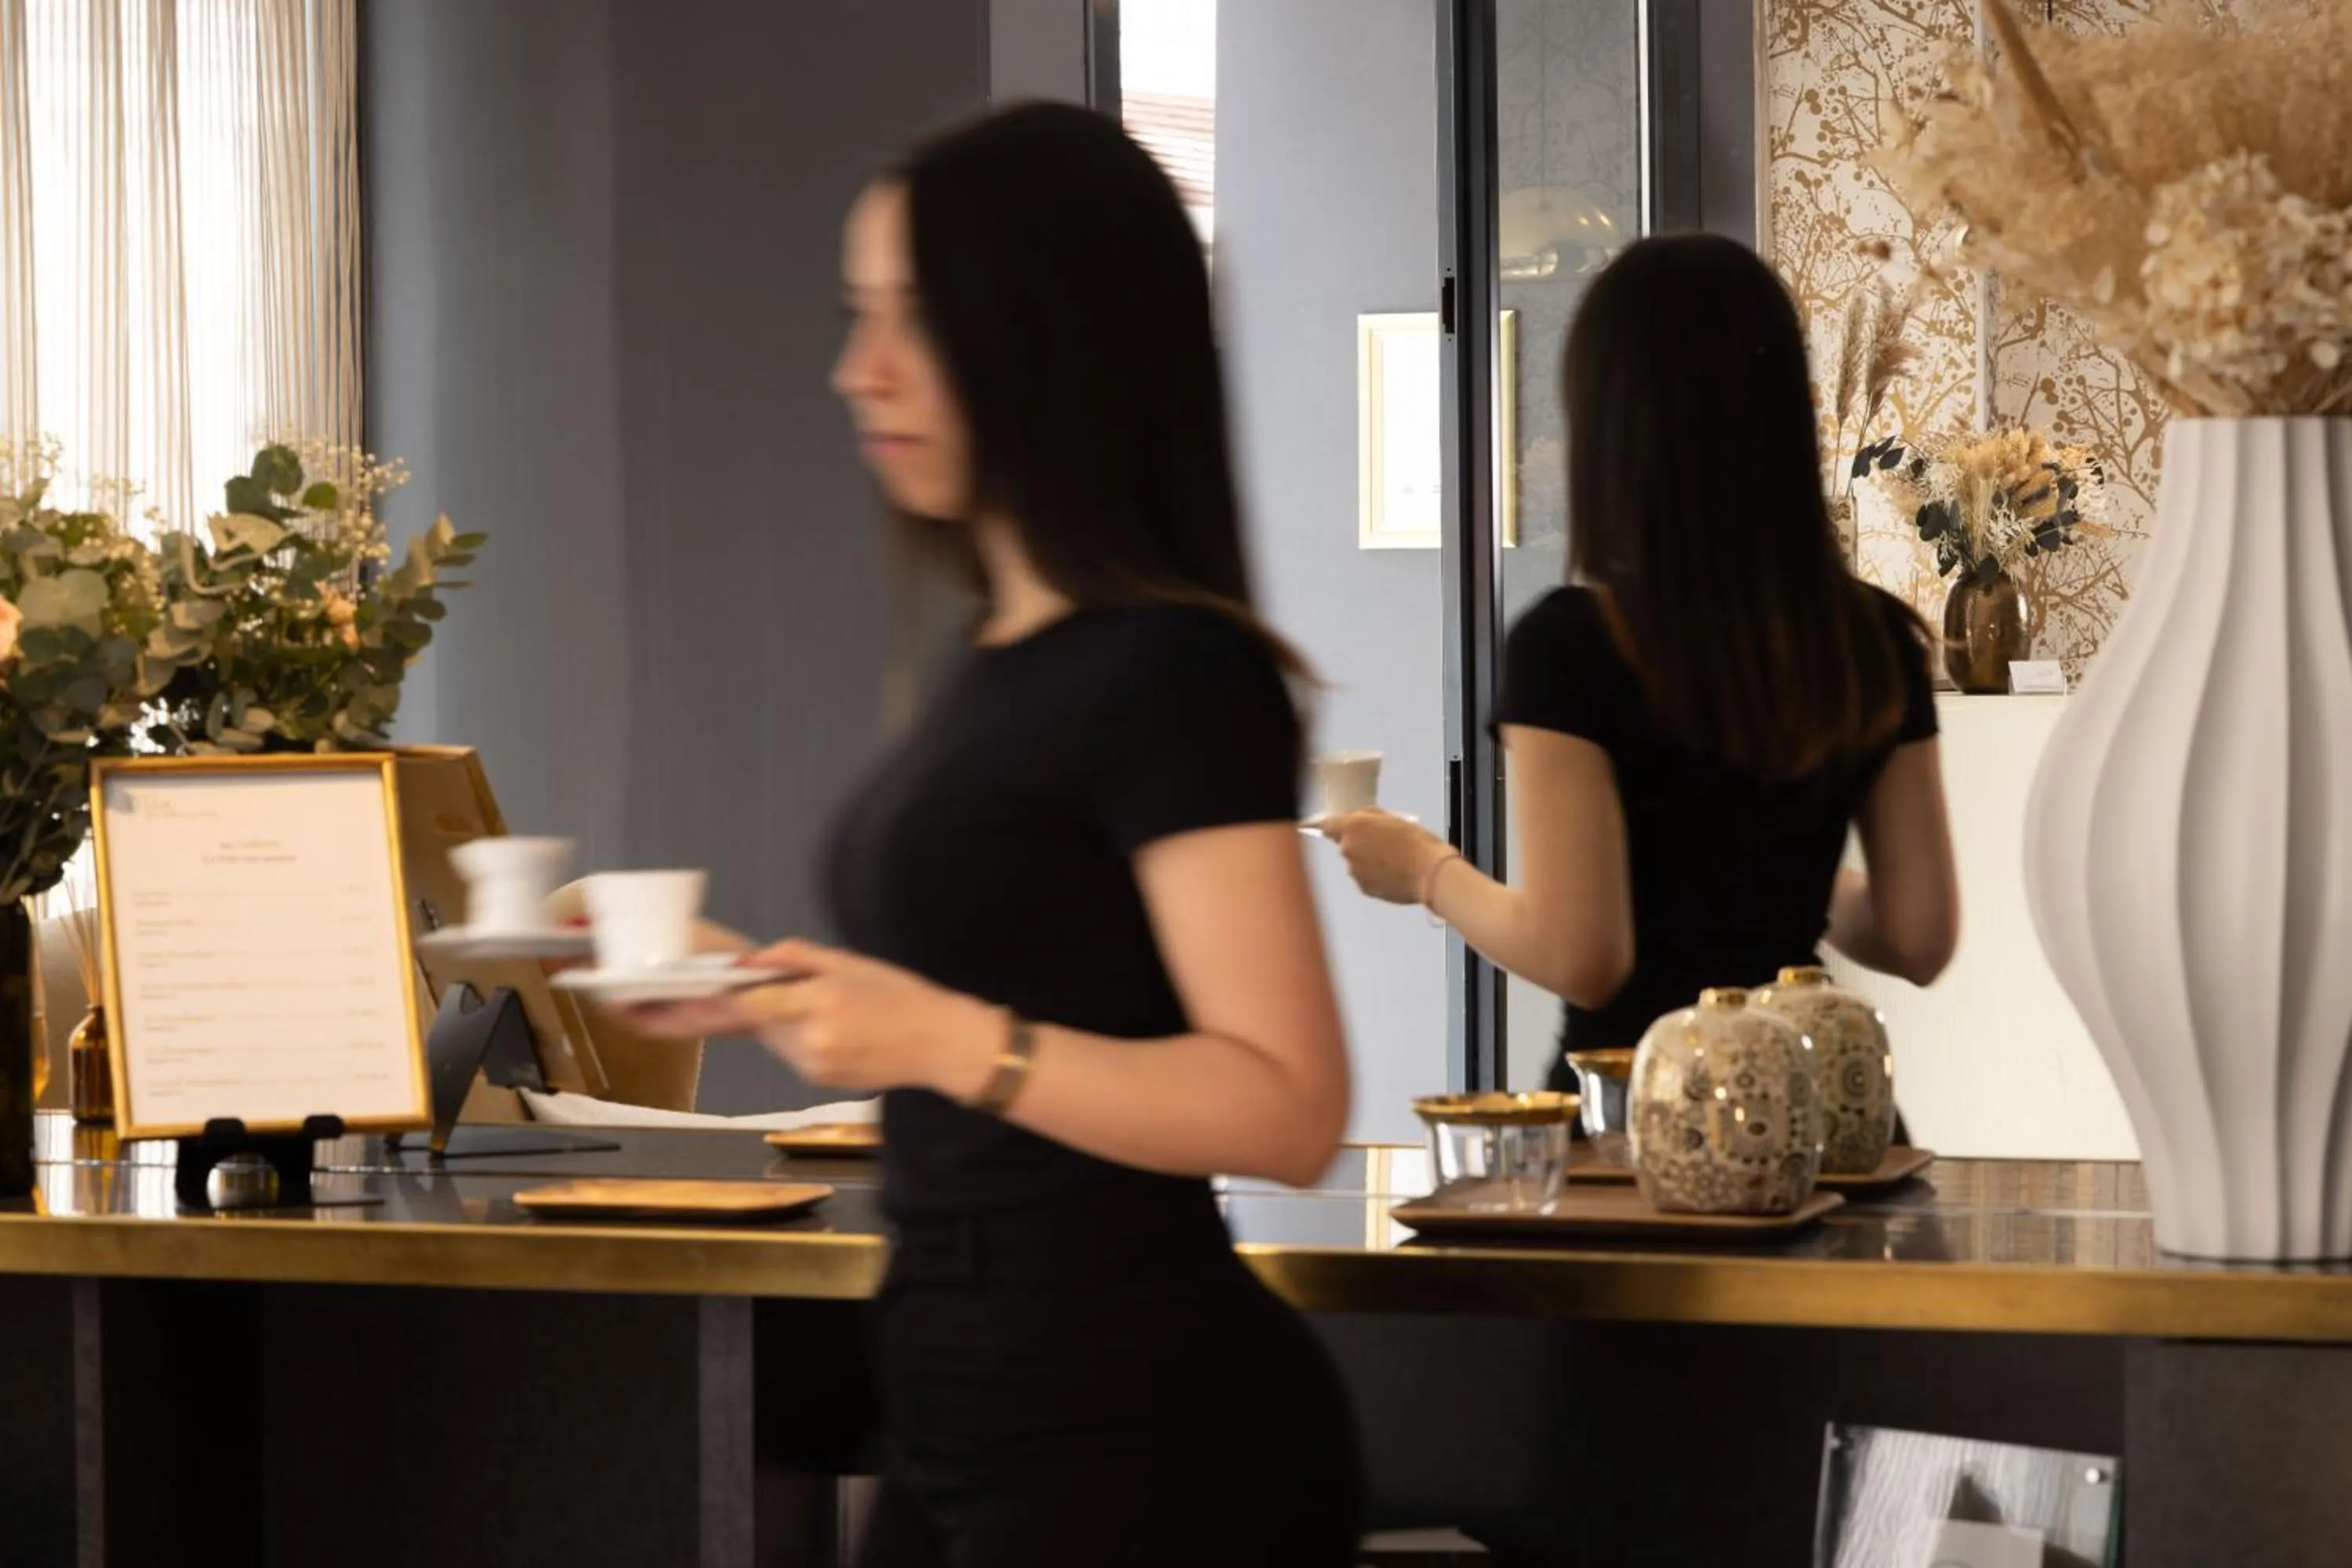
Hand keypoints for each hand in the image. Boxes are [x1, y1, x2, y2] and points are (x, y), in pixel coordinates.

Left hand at [626, 939, 1000, 1097]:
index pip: (741, 1000)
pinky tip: (835, 1027)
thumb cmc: (901, 996)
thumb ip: (796, 960)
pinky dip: (796, 1036)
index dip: (697, 998)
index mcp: (817, 1003)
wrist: (943, 1044)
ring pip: (769, 1037)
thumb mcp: (850, 962)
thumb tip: (748, 961)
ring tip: (823, 1007)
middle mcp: (808, 1040)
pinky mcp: (818, 1079)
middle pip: (751, 1019)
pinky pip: (790, 1052)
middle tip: (687, 997)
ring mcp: (812, 1065)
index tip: (653, 997)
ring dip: (774, 1020)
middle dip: (732, 1006)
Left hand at [1321, 809, 1453, 904]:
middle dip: (1359, 843)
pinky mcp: (1364, 888)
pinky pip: (1365, 878)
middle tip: (1383, 842)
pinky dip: (1375, 875)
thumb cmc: (1416, 843)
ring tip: (1393, 859)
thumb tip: (1359, 819)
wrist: (1430, 873)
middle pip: (1345, 844)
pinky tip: (1394, 872)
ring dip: (1368, 860)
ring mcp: (1354, 871)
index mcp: (1353, 827)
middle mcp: (1348, 849)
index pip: (1327, 825)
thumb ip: (1369, 817)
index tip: (1341, 827)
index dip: (1335, 826)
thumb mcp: (1393, 818)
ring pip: (1356, 862)